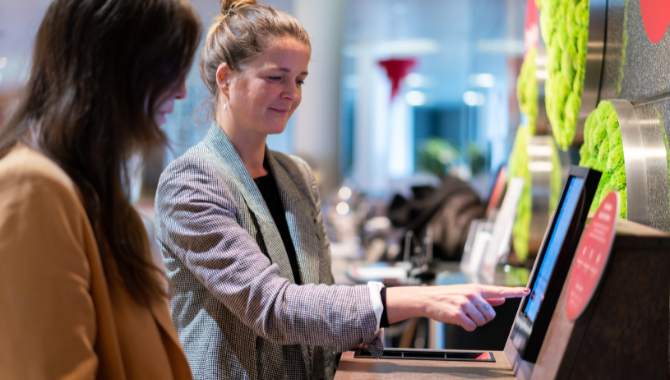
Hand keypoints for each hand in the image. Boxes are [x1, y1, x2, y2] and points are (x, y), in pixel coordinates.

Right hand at [386, 284, 529, 331]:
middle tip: (470, 313)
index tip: (528, 291)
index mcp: (477, 288)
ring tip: (462, 315)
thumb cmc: (448, 296)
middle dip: (483, 318)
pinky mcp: (458, 314)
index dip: (515, 291)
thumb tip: (501, 300)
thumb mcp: (467, 292)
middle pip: (491, 315)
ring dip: (474, 322)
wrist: (428, 298)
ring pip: (482, 322)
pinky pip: (471, 327)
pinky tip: (458, 320)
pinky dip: (466, 326)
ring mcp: (465, 304)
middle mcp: (473, 294)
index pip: (500, 290)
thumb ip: (486, 298)